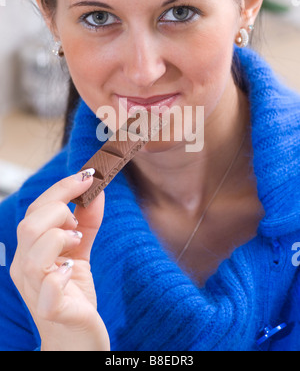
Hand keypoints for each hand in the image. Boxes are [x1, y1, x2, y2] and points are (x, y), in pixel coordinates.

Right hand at [10, 171, 109, 350]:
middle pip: (29, 226)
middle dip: (59, 210)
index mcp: (30, 252)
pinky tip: (72, 270)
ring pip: (34, 253)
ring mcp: (36, 292)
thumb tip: (95, 190)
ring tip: (76, 241)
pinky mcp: (52, 311)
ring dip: (59, 237)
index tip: (88, 175)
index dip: (62, 189)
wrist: (77, 341)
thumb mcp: (79, 252)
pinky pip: (49, 288)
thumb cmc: (74, 295)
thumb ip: (85, 222)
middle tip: (77, 222)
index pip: (36, 211)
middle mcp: (25, 270)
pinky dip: (61, 274)